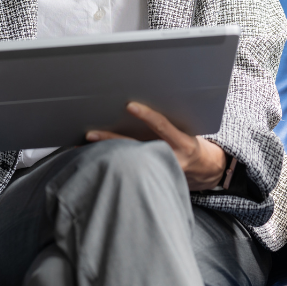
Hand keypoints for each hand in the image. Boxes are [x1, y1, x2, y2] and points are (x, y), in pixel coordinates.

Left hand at [86, 102, 227, 190]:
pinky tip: (94, 162)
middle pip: (137, 148)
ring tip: (82, 148)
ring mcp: (160, 170)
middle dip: (112, 140)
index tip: (129, 105)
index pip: (162, 126)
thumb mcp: (187, 130)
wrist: (203, 169)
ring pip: (129, 161)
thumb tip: (138, 105)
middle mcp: (170, 158)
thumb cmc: (190, 142)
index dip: (147, 115)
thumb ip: (168, 122)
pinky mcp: (152, 180)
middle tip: (90, 133)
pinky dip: (111, 165)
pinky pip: (128, 172)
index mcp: (182, 142)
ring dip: (106, 153)